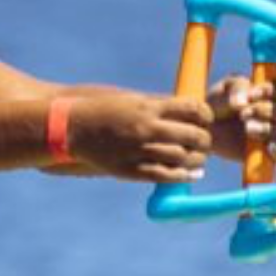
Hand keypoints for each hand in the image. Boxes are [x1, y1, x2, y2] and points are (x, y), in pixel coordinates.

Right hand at [65, 92, 213, 181]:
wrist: (69, 127)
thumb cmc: (101, 109)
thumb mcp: (131, 99)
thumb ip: (158, 106)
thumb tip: (186, 112)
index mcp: (148, 107)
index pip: (193, 109)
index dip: (205, 115)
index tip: (205, 119)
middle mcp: (147, 128)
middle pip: (193, 136)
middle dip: (204, 140)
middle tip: (204, 142)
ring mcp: (138, 150)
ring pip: (182, 158)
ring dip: (197, 159)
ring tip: (198, 158)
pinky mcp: (130, 170)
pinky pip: (164, 176)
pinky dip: (182, 176)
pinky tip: (190, 174)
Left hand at [207, 73, 275, 165]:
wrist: (207, 129)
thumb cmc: (219, 103)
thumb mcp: (224, 90)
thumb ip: (236, 89)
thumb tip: (243, 102)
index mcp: (275, 92)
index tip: (252, 95)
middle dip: (267, 111)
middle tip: (243, 114)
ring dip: (271, 130)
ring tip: (247, 129)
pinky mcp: (271, 153)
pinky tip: (268, 147)